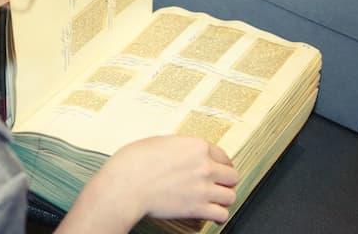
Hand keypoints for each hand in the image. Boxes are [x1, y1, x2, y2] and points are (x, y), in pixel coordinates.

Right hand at [107, 135, 238, 223]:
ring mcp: (203, 188)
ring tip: (215, 200)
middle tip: (218, 185)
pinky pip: (222, 214)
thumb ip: (178, 147)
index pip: (223, 155)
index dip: (222, 164)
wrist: (126, 185)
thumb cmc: (134, 162)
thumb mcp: (158, 142)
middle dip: (225, 181)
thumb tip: (181, 153)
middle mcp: (204, 166)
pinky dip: (218, 215)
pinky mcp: (197, 208)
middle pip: (232, 175)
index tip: (220, 169)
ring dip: (223, 198)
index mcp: (196, 146)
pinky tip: (211, 214)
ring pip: (230, 196)